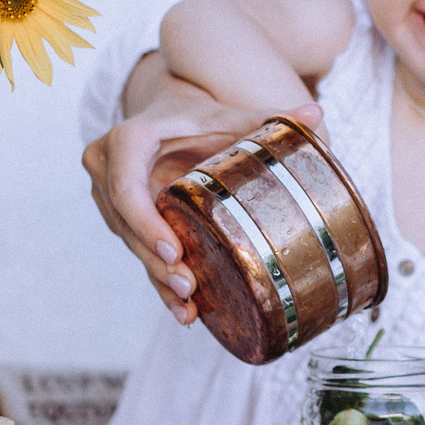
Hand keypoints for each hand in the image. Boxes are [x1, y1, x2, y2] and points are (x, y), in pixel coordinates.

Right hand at [81, 95, 323, 322]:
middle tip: (189, 286)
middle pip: (126, 224)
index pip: (126, 185)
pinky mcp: (119, 218)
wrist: (168, 118)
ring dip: (157, 278)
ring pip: (129, 244)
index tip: (175, 250)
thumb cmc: (199, 117)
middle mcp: (108, 167)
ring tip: (189, 306)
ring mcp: (109, 196)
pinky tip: (184, 311)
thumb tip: (316, 113)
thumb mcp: (228, 116)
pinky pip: (136, 251)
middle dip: (155, 260)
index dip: (145, 221)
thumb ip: (268, 118)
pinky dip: (159, 282)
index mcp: (130, 138)